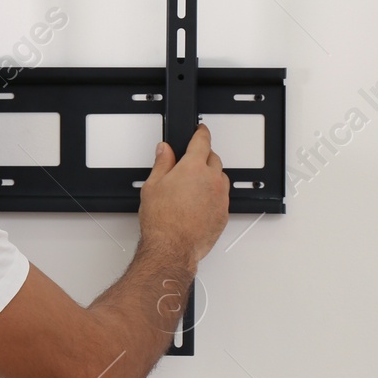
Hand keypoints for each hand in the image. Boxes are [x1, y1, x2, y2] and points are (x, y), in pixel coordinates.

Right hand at [137, 123, 228, 266]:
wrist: (172, 248)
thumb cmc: (162, 221)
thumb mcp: (153, 186)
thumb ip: (162, 163)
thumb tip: (165, 150)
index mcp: (194, 167)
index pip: (202, 141)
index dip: (201, 132)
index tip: (201, 129)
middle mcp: (212, 180)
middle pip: (213, 158)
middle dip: (203, 157)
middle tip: (190, 164)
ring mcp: (221, 197)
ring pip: (221, 178)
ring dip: (211, 177)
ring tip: (193, 188)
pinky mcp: (224, 213)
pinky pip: (222, 198)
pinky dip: (214, 196)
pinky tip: (199, 204)